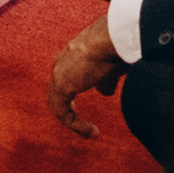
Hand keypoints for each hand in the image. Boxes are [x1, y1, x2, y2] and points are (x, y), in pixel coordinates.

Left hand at [47, 15, 127, 138]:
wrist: (111, 39)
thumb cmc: (116, 47)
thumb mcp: (111, 67)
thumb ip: (105, 80)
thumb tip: (105, 92)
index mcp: (70, 57)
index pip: (66, 81)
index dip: (73, 99)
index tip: (86, 113)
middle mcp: (60, 65)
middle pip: (57, 95)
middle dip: (70, 113)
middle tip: (84, 127)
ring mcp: (59, 75)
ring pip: (58, 106)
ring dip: (74, 123)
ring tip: (91, 133)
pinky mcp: (62, 86)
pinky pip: (63, 113)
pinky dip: (76, 125)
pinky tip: (92, 132)